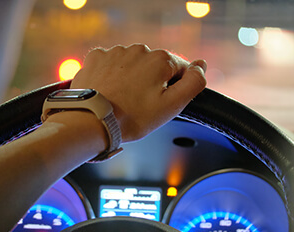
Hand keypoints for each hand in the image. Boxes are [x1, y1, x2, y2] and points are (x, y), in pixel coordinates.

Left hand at [70, 44, 206, 141]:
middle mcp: (138, 49)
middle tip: (140, 106)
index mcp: (160, 59)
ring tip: (122, 101)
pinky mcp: (95, 58)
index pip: (179, 70)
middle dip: (151, 84)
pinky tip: (109, 91)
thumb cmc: (132, 117)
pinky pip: (110, 64)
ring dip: (131, 79)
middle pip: (154, 67)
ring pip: (132, 65)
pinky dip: (111, 76)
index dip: (173, 90)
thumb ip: (193, 83)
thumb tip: (201, 65)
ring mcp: (115, 52)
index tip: (159, 104)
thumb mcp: (172, 105)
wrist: (92, 120)